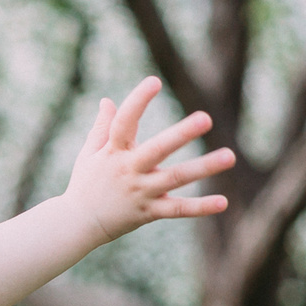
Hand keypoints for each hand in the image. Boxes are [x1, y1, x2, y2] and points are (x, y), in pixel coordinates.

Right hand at [58, 77, 235, 245]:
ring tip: (230, 156)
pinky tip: (223, 202)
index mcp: (113, 152)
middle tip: (206, 118)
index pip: (124, 123)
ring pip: (174, 179)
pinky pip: (177, 210)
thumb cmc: (84, 185)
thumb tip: (107, 101)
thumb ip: (101, 128)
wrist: (75, 225)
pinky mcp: (148, 212)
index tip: (154, 81)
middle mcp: (128, 171)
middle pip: (157, 150)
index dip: (138, 101)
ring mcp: (140, 192)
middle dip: (181, 134)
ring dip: (203, 168)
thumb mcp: (88, 154)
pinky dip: (199, 207)